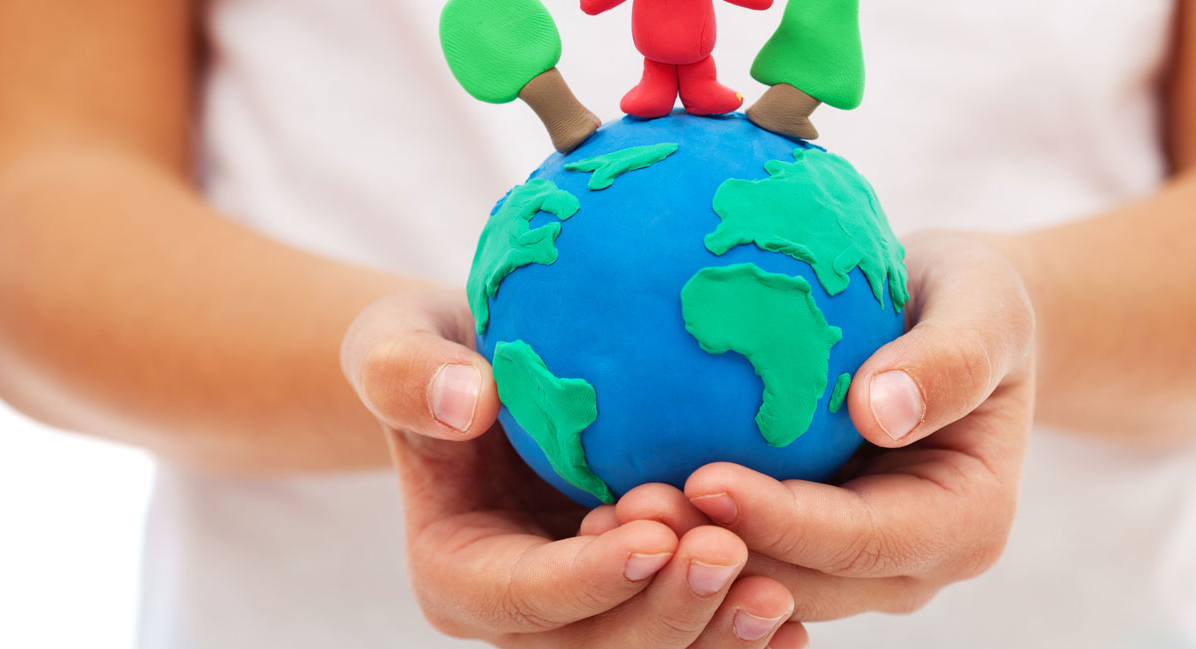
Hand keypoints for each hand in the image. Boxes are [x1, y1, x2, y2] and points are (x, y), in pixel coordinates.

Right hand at [342, 290, 810, 647]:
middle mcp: (525, 621)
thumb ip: (406, 372)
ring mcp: (590, 622)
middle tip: (730, 553)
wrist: (489, 380)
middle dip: (665, 616)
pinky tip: (796, 613)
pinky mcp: (644, 607)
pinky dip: (742, 636)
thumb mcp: (399, 343)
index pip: (521, 595)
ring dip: (714, 635)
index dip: (588, 578)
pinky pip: (695, 639)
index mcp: (459, 574)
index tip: (653, 531)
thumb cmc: (443, 354)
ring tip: (778, 591)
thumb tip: (464, 397)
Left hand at [587, 231, 1035, 620]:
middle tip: (626, 509)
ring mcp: (856, 569)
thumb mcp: (985, 305)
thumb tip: (878, 409)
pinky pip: (739, 554)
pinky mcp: (806, 548)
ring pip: (759, 585)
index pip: (865, 538)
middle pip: (801, 581)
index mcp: (966, 521)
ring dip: (682, 559)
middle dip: (714, 556)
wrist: (956, 321)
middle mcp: (910, 565)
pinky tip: (606, 503)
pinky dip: (681, 538)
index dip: (783, 521)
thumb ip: (950, 358)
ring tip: (602, 514)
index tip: (705, 477)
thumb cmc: (974, 298)